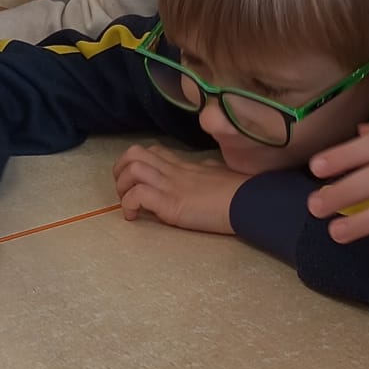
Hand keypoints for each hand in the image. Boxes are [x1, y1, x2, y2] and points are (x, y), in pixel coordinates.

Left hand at [113, 143, 239, 233]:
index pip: (152, 151)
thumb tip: (206, 172)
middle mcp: (173, 171)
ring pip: (132, 169)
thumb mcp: (218, 174)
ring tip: (128, 205)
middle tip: (124, 191)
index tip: (137, 181)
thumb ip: (207, 172)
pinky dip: (129, 205)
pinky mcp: (170, 203)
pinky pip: (138, 195)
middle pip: (133, 153)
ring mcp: (171, 185)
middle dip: (120, 171)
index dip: (136, 163)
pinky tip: (134, 217)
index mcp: (184, 165)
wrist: (249, 202)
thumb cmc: (239, 191)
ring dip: (122, 187)